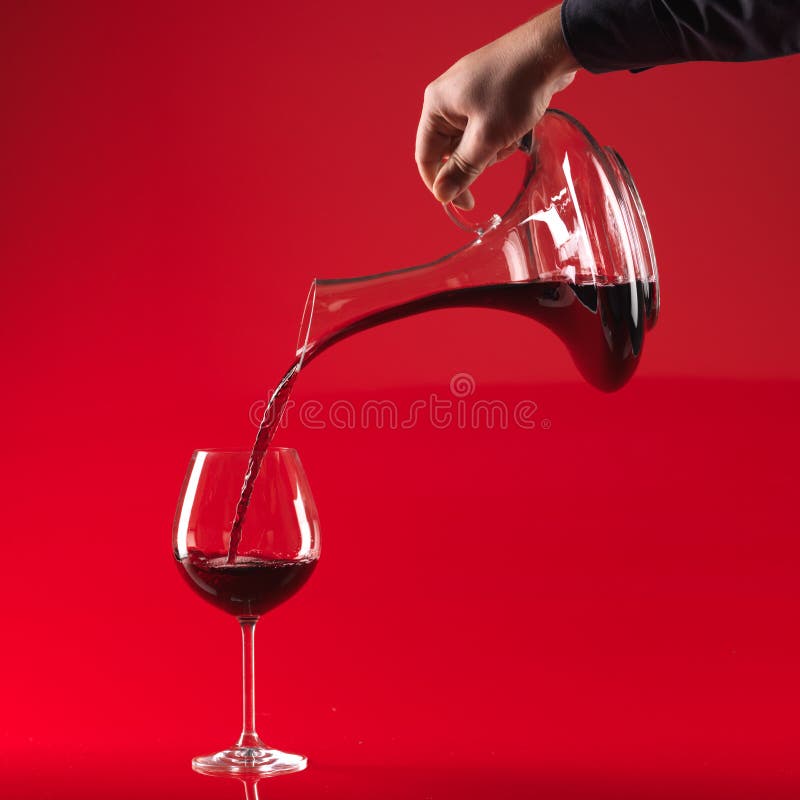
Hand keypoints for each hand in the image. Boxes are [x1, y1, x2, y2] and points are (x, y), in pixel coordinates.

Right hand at [415, 5, 578, 209]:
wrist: (551, 51)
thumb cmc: (515, 87)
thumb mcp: (487, 138)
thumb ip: (462, 169)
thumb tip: (442, 195)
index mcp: (437, 105)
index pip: (426, 156)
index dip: (441, 184)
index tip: (464, 203)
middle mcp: (448, 99)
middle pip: (451, 150)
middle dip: (476, 160)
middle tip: (498, 153)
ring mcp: (469, 95)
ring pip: (471, 142)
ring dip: (492, 149)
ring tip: (511, 134)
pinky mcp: (489, 95)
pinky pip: (487, 128)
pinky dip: (501, 135)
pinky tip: (518, 125)